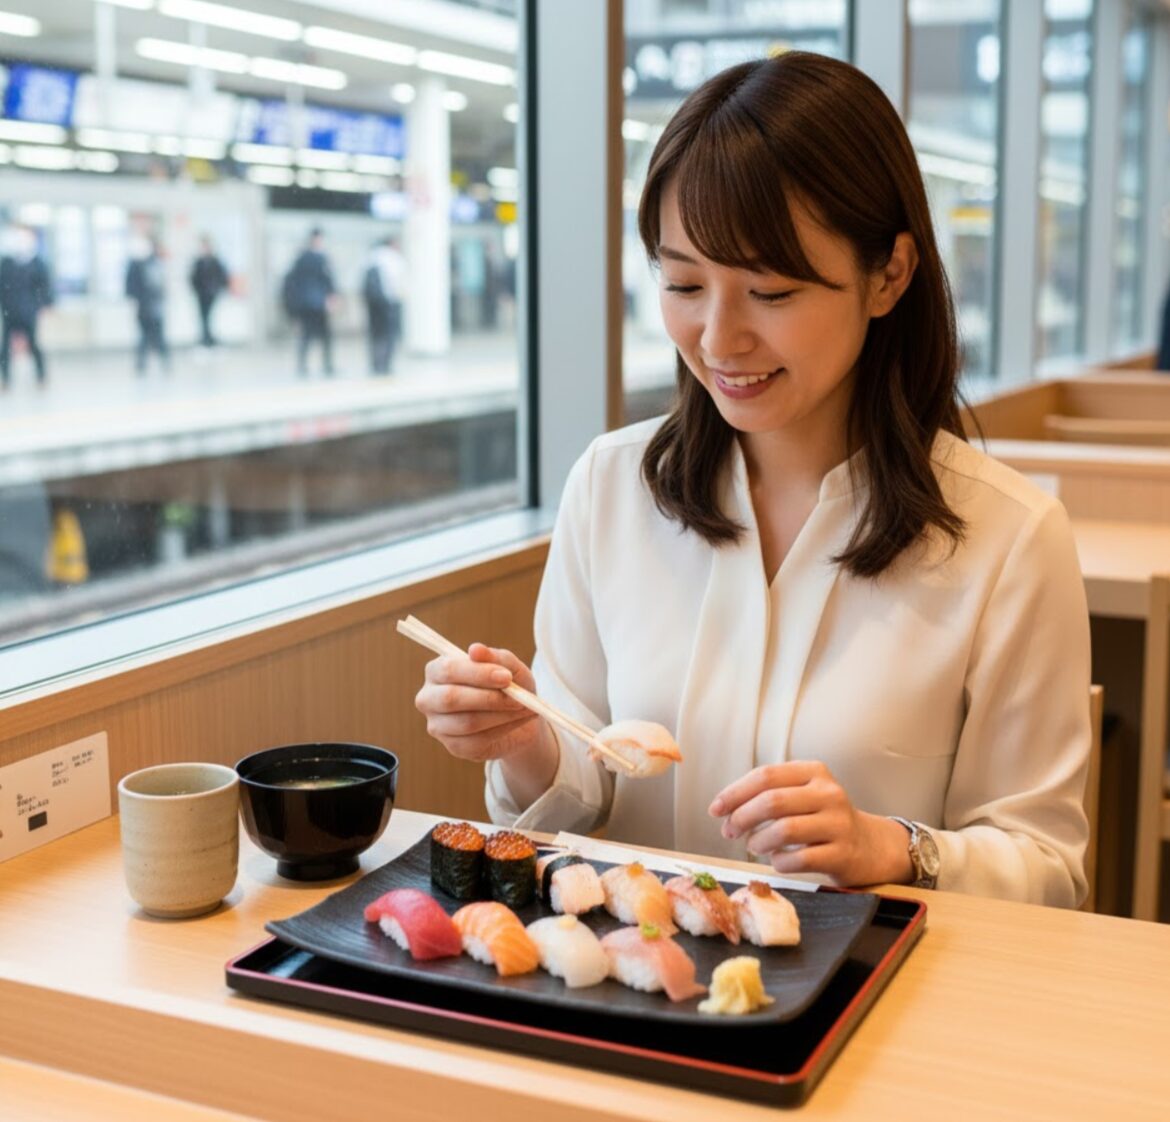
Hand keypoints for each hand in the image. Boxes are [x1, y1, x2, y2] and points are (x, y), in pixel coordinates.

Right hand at [413, 643, 557, 804]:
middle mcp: (430, 698)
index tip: (506, 677)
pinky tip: (517, 720)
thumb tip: (475, 649)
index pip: (448, 670)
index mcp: (437, 671)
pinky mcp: (454, 747)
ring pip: (467, 722)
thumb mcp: (509, 667)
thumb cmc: (508, 685)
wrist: (519, 716)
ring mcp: (438, 725)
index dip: (477, 673)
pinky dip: (504, 729)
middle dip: (489, 698)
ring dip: (501, 715)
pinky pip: (477, 741)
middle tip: (518, 697)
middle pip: (450, 699)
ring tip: (524, 707)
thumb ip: (494, 657)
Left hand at [707, 761, 913, 887]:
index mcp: (814, 771)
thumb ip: (768, 794)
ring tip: (753, 846)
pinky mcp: (843, 854)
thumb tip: (724, 809)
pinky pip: (799, 859)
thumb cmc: (823, 820)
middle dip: (741, 817)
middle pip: (772, 801)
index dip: (735, 792)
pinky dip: (778, 862)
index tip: (715, 809)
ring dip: (758, 841)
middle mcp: (829, 793)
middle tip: (728, 831)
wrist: (870, 847)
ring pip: (784, 829)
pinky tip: (776, 861)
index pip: (766, 775)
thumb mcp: (803, 795)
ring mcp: (838, 823)